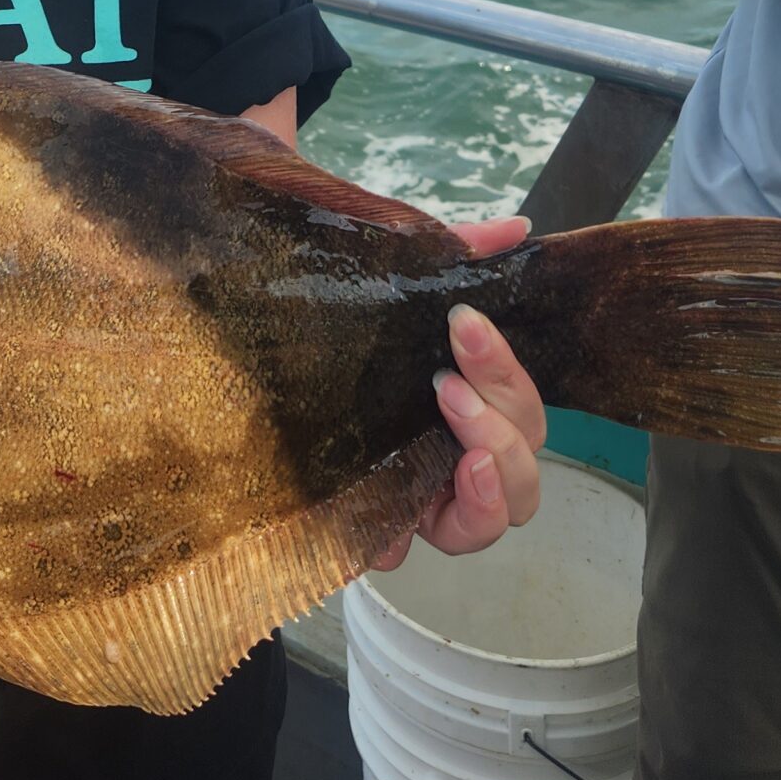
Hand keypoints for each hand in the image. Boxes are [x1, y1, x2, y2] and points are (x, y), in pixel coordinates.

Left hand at [370, 215, 545, 571]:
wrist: (255, 344)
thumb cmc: (339, 315)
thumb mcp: (393, 276)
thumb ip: (458, 249)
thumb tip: (517, 228)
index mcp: (474, 405)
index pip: (523, 407)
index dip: (507, 373)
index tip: (464, 324)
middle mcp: (458, 457)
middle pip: (525, 473)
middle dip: (500, 427)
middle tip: (446, 386)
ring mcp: (421, 496)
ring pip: (491, 522)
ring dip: (487, 488)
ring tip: (457, 449)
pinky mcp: (371, 522)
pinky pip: (400, 551)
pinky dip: (399, 541)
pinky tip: (391, 524)